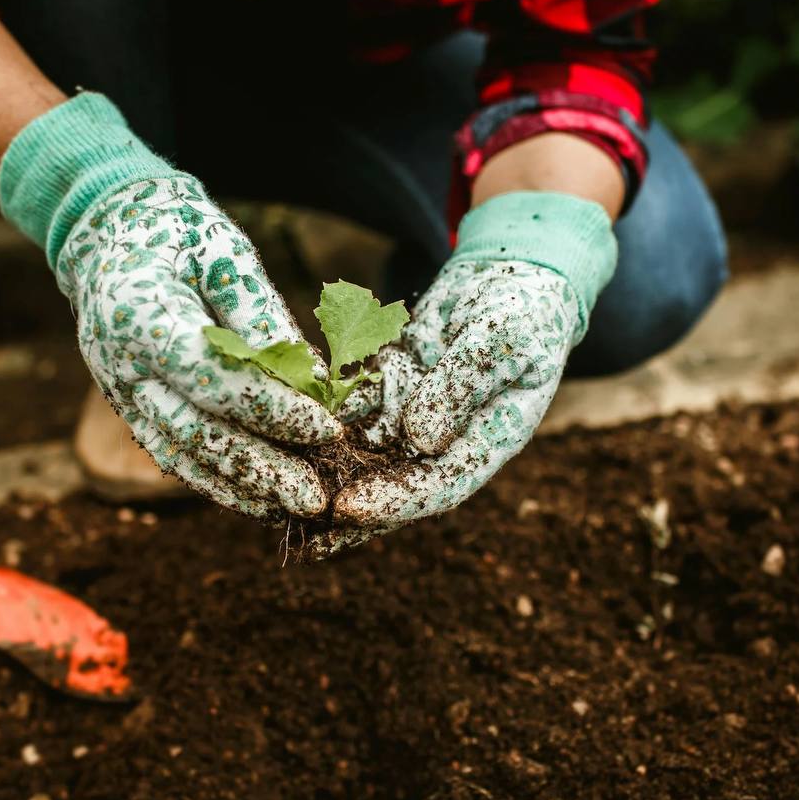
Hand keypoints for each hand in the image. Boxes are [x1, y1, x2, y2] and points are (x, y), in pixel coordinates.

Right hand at [0, 94, 341, 519]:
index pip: (212, 379)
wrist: (106, 230)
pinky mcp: (129, 406)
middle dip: (260, 469)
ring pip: (180, 455)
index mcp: (140, 317)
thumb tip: (313, 379)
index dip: (271, 409)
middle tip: (316, 497)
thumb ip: (261, 316)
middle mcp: (120, 365)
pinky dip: (216, 480)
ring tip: (294, 507)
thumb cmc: (175, 230)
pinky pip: (172, 453)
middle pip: (194, 432)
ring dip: (240, 488)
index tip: (325, 429)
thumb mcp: (224, 252)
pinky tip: (259, 498)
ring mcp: (119, 392)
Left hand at [311, 192, 617, 555]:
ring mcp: (414, 413)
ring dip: (322, 467)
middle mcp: (446, 439)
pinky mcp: (389, 386)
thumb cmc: (524, 310)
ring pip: (364, 449)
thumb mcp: (501, 342)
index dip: (394, 502)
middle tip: (296, 523)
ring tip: (274, 484)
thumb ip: (463, 385)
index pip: (439, 485)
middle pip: (393, 483)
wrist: (510, 276)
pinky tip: (280, 417)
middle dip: (346, 505)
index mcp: (488, 442)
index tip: (348, 508)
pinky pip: (350, 404)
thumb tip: (421, 438)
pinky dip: (318, 414)